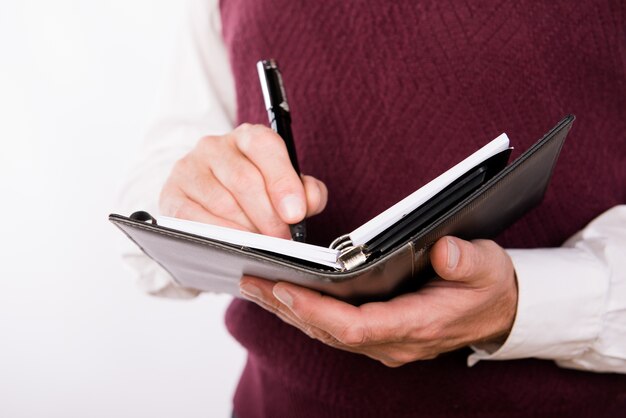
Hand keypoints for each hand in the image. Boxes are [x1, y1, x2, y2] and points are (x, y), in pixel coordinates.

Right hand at [159, 123, 327, 236]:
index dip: (282, 182)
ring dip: (246, 230)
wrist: (210, 203)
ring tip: (262, 247)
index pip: (265, 146)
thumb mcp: (284, 188)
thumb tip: (309, 202)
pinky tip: (232, 247)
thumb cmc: (254, 195)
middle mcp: (215, 146)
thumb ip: (306, 192)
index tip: (295, 214)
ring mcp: (189, 169)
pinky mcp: (171, 195)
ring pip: (221, 203)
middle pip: (244, 180)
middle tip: (282, 241)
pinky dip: (218, 235)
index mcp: (248, 137)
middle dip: (268, 217)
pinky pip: (194, 219)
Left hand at [239, 236, 517, 366]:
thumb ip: (467, 261)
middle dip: (288, 308)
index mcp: (418, 324)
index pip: (358, 326)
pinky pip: (332, 328)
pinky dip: (304, 312)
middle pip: (330, 331)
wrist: (496, 311)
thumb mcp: (487, 266)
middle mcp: (394, 341)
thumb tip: (443, 252)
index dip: (319, 311)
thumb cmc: (487, 286)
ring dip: (289, 311)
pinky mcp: (377, 334)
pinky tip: (282, 294)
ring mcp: (384, 342)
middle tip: (252, 281)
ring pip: (326, 332)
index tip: (286, 289)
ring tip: (255, 285)